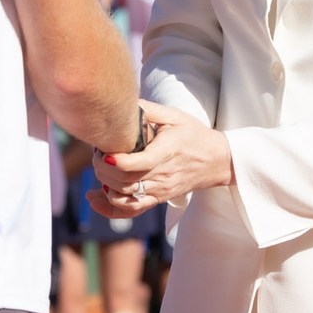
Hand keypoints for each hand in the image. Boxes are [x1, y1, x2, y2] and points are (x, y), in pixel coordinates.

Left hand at [92, 102, 233, 213]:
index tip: (101, 152)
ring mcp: (160, 190)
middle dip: (103, 170)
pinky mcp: (158, 199)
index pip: (138, 164)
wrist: (216, 160)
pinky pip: (132, 210)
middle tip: (96, 154)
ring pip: (125, 197)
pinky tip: (95, 198)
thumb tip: (122, 102)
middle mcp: (163, 175)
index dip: (115, 161)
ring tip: (100, 169)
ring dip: (105, 185)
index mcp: (167, 152)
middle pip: (125, 181)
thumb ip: (148, 110)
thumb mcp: (175, 116)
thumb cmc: (194, 135)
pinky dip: (111, 208)